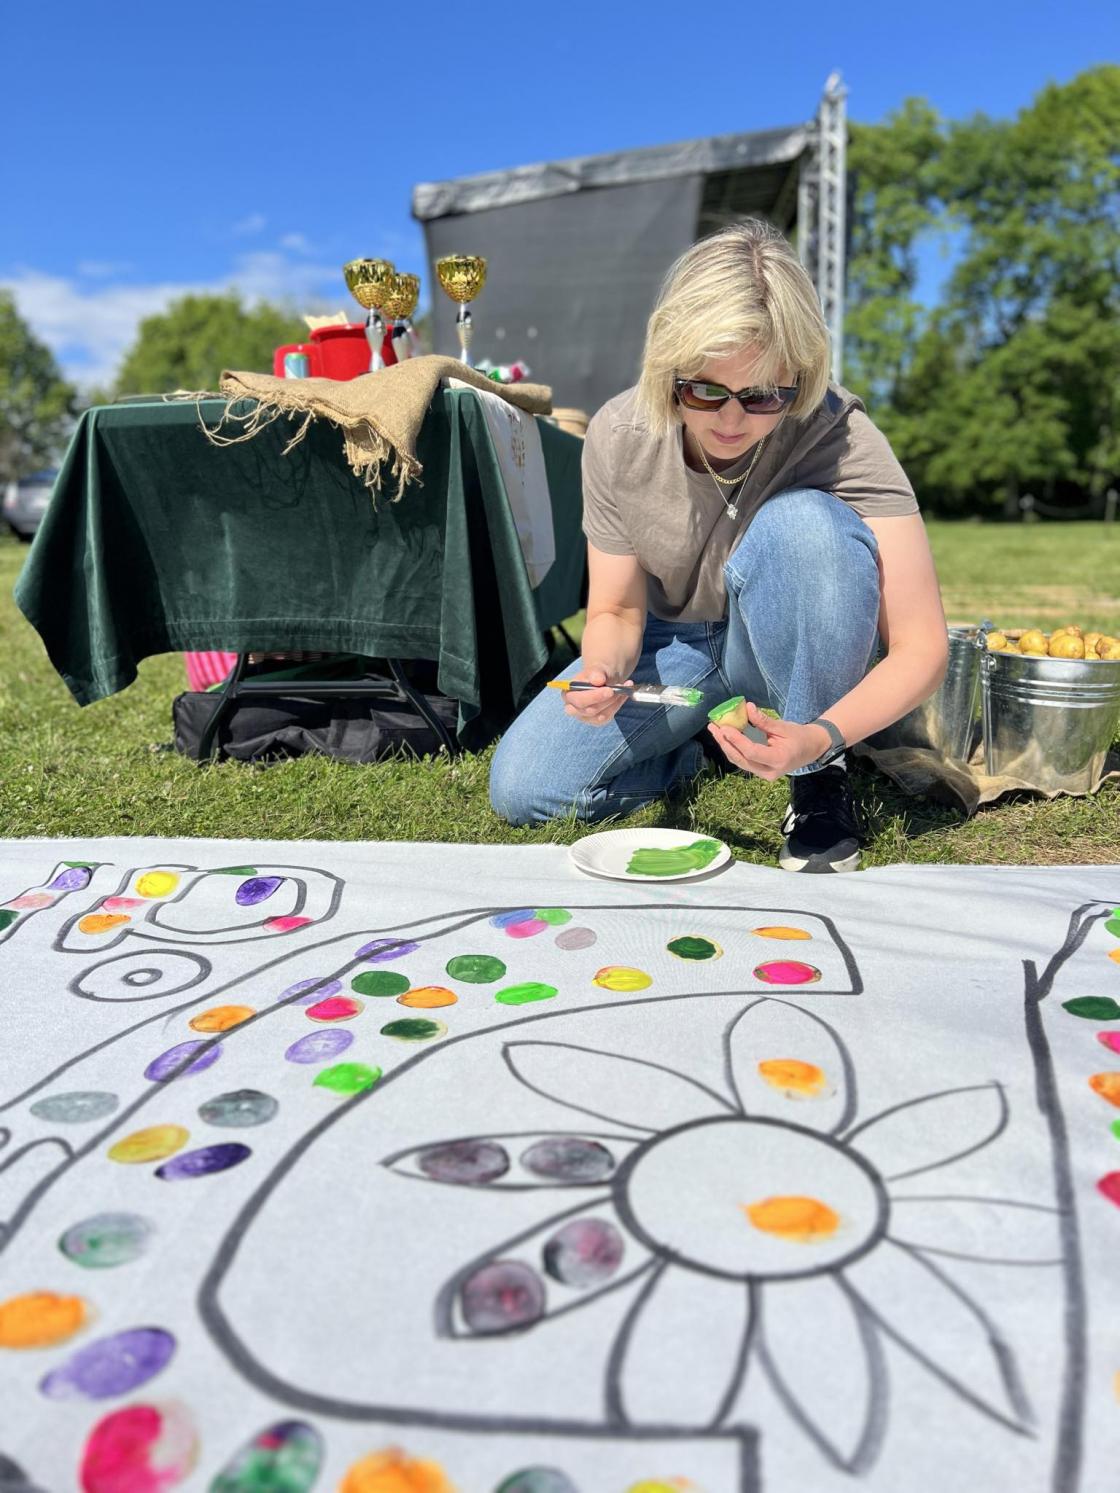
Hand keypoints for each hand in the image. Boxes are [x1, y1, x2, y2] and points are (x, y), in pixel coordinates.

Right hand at [561, 665, 632, 726]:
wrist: (603, 680)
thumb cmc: (596, 674)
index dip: (594, 696)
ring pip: (600, 716)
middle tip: (619, 690)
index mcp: (568, 694)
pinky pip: (608, 717)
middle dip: (605, 701)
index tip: (610, 690)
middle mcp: (572, 708)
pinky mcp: (595, 721)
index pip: (578, 700)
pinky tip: (623, 694)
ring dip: (614, 702)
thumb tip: (598, 679)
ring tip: (623, 687)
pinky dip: (618, 705)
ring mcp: (584, 717)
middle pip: (588, 711)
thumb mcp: (596, 670)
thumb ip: (596, 673)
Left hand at [707, 702, 832, 780]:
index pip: (752, 751)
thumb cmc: (800, 737)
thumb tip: (747, 708)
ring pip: (739, 761)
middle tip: (713, 727)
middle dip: (725, 743)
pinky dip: (733, 749)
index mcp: (779, 760)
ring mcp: (764, 774)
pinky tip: (725, 737)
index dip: (736, 740)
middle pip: (741, 759)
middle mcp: (769, 771)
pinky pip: (743, 761)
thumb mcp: (784, 727)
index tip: (724, 727)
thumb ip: (764, 721)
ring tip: (715, 730)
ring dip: (726, 746)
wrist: (812, 749)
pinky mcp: (760, 771)